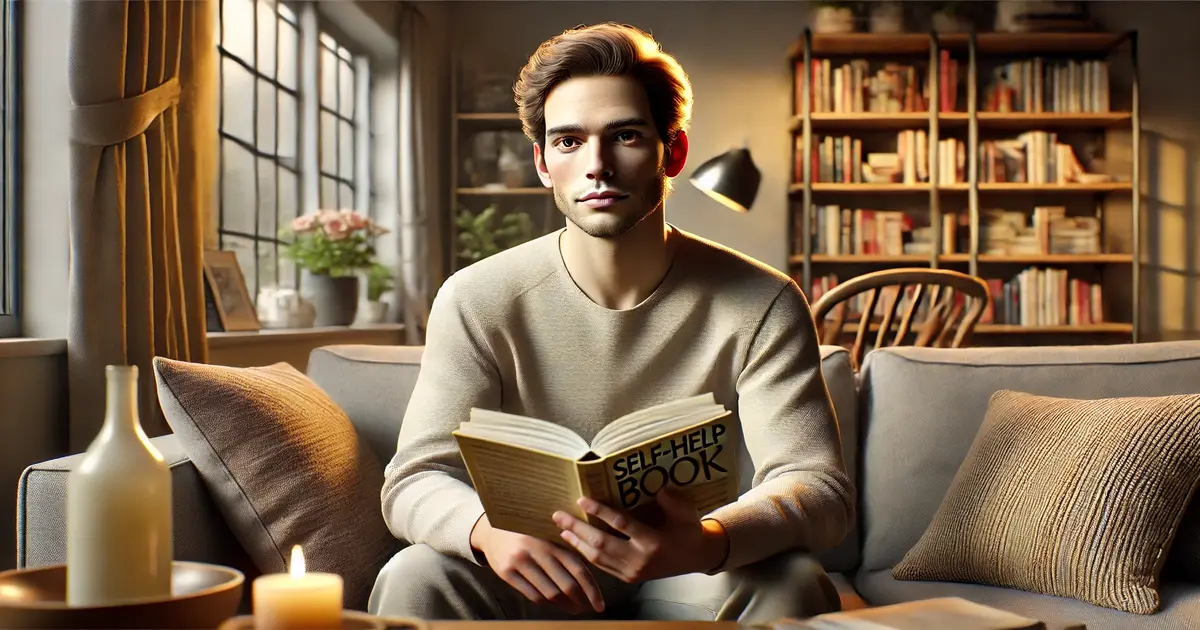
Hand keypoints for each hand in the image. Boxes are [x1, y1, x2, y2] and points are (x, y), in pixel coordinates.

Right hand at [470, 515, 604, 614]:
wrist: (491, 530)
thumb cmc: (526, 533)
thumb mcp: (546, 535)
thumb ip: (564, 551)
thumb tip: (587, 580)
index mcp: (552, 540)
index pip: (578, 569)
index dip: (592, 590)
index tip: (600, 604)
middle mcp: (537, 551)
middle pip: (565, 585)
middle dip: (580, 601)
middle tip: (587, 609)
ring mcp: (520, 562)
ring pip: (549, 593)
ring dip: (564, 606)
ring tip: (573, 609)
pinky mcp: (506, 572)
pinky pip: (531, 595)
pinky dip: (546, 603)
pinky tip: (554, 604)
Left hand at [552, 488, 728, 582]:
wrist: (695, 558)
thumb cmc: (689, 531)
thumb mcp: (686, 514)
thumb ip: (673, 501)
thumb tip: (659, 487)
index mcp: (653, 542)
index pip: (621, 525)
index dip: (600, 512)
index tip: (582, 500)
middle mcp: (639, 559)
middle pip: (601, 543)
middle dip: (577, 528)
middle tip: (558, 515)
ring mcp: (632, 571)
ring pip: (598, 558)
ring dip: (577, 543)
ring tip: (561, 528)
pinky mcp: (629, 578)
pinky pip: (602, 566)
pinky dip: (586, 554)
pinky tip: (575, 543)